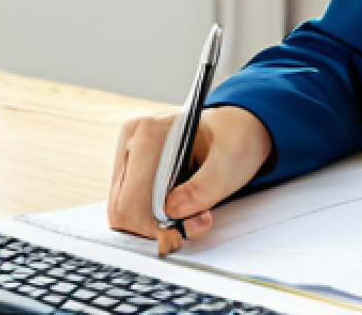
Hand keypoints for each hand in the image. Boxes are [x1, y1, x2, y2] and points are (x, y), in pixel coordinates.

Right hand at [107, 106, 272, 252]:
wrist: (238, 129)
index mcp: (150, 131)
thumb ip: (205, 186)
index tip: (182, 231)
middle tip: (192, 223)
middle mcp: (132, 140)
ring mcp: (129, 154)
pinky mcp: (131, 169)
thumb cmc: (235, 139)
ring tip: (190, 215)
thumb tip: (172, 209)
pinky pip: (129, 207)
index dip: (153, 226)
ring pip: (124, 212)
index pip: (130, 200)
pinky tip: (178, 210)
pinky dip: (151, 219)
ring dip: (154, 225)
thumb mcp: (231, 160)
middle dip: (155, 227)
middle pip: (123, 209)